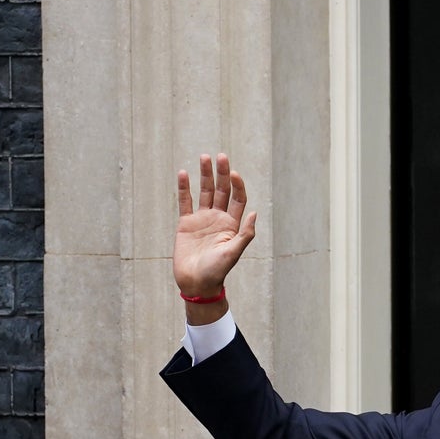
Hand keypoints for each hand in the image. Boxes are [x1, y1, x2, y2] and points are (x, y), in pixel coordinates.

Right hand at [173, 153, 256, 297]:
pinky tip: (184, 173)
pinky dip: (184, 188)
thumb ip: (245, 234)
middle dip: (222, 173)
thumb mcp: (234, 252)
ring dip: (205, 175)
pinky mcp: (186, 223)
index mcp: (232, 224)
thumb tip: (255, 212)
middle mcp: (218, 218)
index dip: (237, 185)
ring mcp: (202, 219)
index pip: (237, 199)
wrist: (196, 283)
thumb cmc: (217, 271)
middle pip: (222, 191)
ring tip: (205, 157)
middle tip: (220, 156)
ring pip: (204, 192)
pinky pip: (185, 202)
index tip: (233, 173)